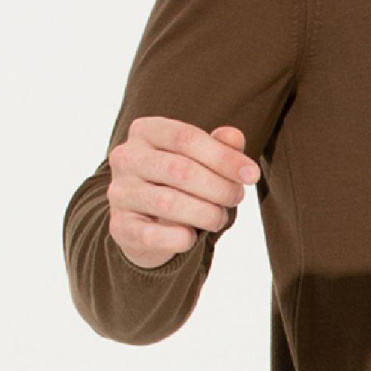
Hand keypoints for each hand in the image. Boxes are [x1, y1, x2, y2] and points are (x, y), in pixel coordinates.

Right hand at [108, 118, 256, 268]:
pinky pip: (153, 234)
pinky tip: (192, 237)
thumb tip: (235, 137)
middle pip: (179, 170)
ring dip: (205, 213)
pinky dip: (181, 238)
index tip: (252, 174)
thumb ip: (219, 147)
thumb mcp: (201, 160)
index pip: (186, 138)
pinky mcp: (120, 225)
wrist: (146, 221)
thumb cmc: (180, 183)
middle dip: (219, 187)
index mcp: (146, 131)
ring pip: (168, 203)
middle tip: (236, 198)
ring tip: (219, 217)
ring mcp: (119, 191)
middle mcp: (126, 157)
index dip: (224, 157)